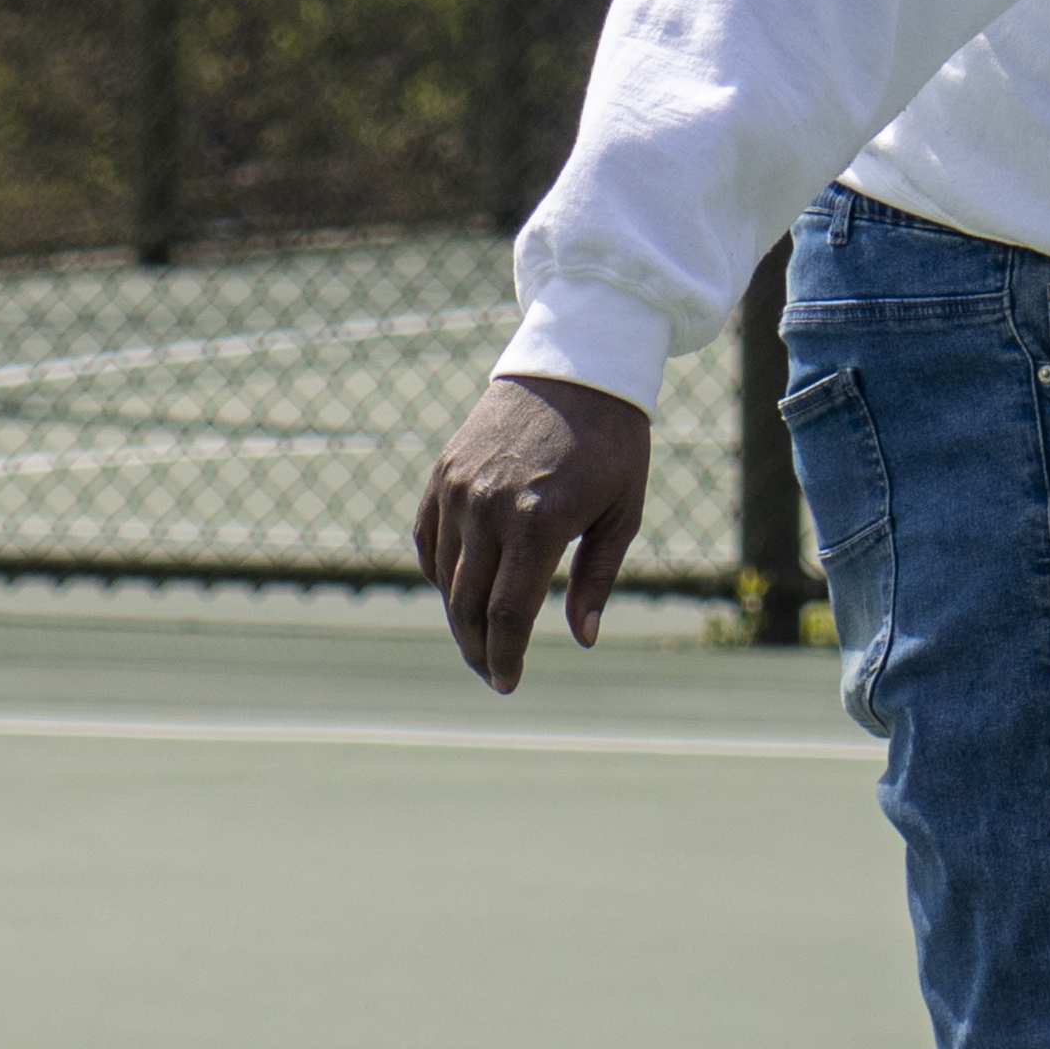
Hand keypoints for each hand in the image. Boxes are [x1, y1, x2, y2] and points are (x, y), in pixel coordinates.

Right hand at [413, 368, 653, 690]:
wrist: (576, 365)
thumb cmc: (613, 443)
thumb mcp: (622, 511)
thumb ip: (597, 579)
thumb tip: (583, 639)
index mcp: (538, 520)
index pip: (506, 614)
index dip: (504, 658)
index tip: (508, 684)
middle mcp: (488, 506)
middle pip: (466, 605)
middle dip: (478, 648)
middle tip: (493, 673)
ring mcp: (459, 487)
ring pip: (444, 577)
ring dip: (458, 615)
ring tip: (481, 637)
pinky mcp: (444, 471)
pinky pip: (427, 540)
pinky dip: (438, 572)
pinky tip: (460, 589)